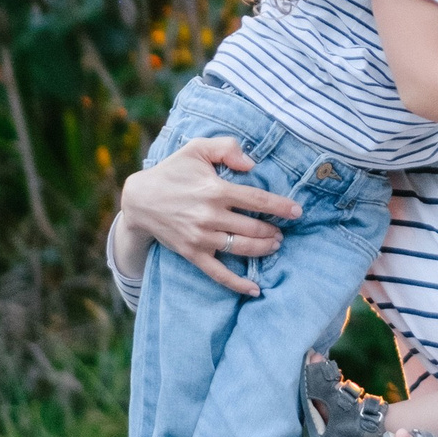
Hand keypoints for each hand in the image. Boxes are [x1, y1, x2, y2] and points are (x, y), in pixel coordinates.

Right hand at [120, 135, 302, 296]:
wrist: (140, 199)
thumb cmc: (172, 171)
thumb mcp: (197, 148)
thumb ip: (226, 147)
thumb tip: (252, 163)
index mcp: (215, 189)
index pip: (257, 200)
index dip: (280, 206)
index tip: (297, 211)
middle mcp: (210, 216)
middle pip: (253, 227)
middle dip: (274, 231)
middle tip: (283, 231)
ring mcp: (201, 237)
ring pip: (242, 248)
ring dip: (263, 249)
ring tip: (274, 245)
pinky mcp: (192, 254)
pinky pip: (219, 273)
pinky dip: (238, 284)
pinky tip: (255, 289)